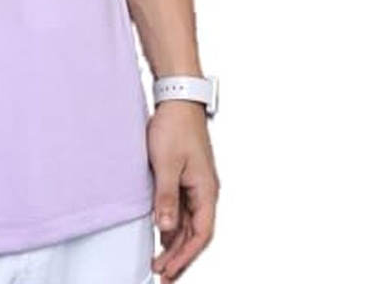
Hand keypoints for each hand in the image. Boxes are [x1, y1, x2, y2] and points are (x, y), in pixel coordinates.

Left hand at [147, 101, 219, 280]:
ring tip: (160, 260)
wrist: (177, 99)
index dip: (185, 255)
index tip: (170, 270)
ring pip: (188, 222)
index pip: (201, 234)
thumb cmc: (176, 126)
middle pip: (195, 232)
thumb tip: (164, 228)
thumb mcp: (166, 164)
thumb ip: (166, 197)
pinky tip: (162, 232)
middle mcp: (204, 190)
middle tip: (162, 273)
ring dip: (175, 242)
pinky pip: (182, 208)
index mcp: (206, 190)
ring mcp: (195, 184)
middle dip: (179, 255)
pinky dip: (173, 224)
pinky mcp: (185, 176)